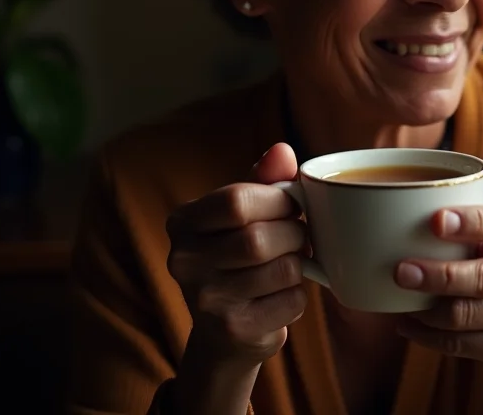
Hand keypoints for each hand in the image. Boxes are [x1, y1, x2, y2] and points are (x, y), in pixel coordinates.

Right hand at [166, 143, 307, 368]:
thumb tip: (283, 150)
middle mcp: (184, 261)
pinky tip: (282, 293)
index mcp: (182, 221)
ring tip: (290, 261)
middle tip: (297, 236)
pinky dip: (299, 293)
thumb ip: (264, 180)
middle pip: (259, 238)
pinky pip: (291, 300)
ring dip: (300, 263)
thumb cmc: (239, 254)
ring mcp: (205, 300)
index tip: (289, 205)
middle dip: (294, 233)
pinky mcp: (233, 330)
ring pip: (282, 269)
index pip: (237, 200)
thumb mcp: (244, 213)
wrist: (225, 332)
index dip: (277, 200)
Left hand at [394, 205, 482, 406]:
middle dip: (438, 275)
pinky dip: (428, 335)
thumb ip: (479, 230)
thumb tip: (409, 220)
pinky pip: (461, 345)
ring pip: (467, 315)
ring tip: (400, 295)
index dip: (470, 222)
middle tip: (402, 270)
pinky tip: (408, 324)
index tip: (435, 220)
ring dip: (426, 309)